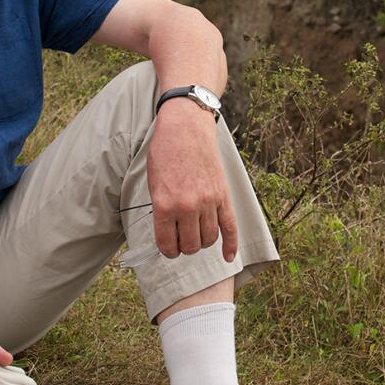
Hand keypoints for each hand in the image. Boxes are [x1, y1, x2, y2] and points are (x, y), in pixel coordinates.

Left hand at [147, 100, 237, 260]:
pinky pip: (230, 227)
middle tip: (180, 241)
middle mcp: (188, 207)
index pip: (167, 244)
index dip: (166, 250)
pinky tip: (227, 257)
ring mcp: (208, 202)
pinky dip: (230, 245)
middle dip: (183, 248)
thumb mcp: (154, 183)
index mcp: (165, 205)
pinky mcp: (223, 196)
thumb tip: (168, 232)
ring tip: (195, 237)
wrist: (186, 128)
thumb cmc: (165, 152)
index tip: (167, 249)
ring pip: (208, 239)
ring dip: (201, 243)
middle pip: (189, 245)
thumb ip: (161, 209)